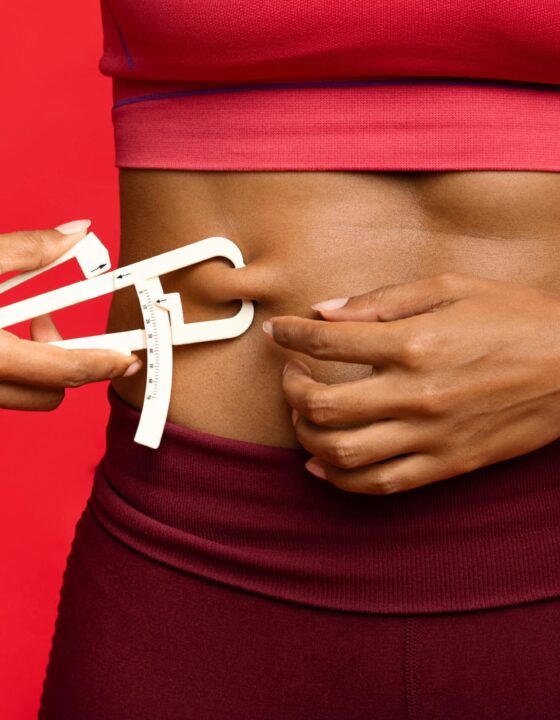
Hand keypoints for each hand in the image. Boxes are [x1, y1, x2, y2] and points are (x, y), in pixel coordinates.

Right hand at [0, 220, 140, 410]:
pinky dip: (16, 366)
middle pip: (52, 394)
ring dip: (38, 365)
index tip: (130, 357)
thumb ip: (26, 248)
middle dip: (66, 362)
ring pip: (28, 395)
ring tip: (19, 319)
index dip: (105, 363)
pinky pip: (8, 389)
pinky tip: (1, 331)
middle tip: (48, 318)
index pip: (67, 371)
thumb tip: (77, 235)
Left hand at [263, 271, 559, 494]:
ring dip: (307, 434)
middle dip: (291, 388)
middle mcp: (416, 395)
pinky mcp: (446, 465)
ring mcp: (430, 436)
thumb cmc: (517, 319)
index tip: (278, 331)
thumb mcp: (452, 288)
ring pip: (342, 452)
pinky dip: (339, 478)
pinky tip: (321, 462)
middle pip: (322, 405)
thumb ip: (382, 301)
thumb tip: (324, 311)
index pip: (328, 342)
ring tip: (305, 414)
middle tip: (292, 372)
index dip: (291, 335)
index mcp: (415, 344)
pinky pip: (379, 484)